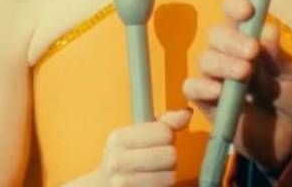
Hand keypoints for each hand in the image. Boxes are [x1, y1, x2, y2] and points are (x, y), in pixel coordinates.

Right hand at [64, 109, 191, 186]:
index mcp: (119, 138)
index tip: (158, 141)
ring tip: (155, 171)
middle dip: (169, 157)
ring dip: (168, 174)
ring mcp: (122, 183)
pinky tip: (152, 182)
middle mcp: (117, 161)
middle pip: (170, 155)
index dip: (168, 136)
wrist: (104, 184)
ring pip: (170, 176)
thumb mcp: (140, 134)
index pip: (164, 132)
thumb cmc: (128, 155)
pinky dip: (162, 186)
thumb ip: (165, 122)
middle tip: (159, 159)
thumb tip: (186, 113)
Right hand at [182, 0, 291, 172]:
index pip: (235, 16)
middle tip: (252, 52)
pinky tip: (218, 92)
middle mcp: (229, 55)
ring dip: (222, 63)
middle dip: (232, 40)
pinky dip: (201, 87)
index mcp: (250, 41)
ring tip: (244, 73)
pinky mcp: (208, 105)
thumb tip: (268, 30)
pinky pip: (192, 89)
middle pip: (216, 36)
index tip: (248, 11)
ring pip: (205, 60)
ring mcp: (217, 79)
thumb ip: (279, 56)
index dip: (235, 7)